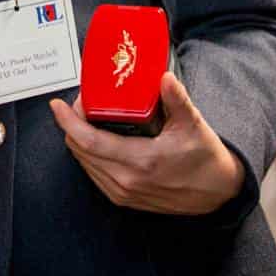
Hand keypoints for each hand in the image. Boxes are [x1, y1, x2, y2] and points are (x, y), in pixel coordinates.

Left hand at [49, 72, 245, 214]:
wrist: (218, 193)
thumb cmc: (205, 157)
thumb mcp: (194, 124)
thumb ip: (177, 99)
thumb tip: (163, 76)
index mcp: (141, 161)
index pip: (90, 141)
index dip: (68, 122)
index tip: (56, 104)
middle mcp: (126, 181)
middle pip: (81, 150)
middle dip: (73, 124)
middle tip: (82, 101)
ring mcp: (124, 193)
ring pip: (85, 163)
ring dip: (79, 139)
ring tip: (88, 115)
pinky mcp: (125, 199)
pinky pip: (94, 174)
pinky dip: (88, 154)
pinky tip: (95, 138)